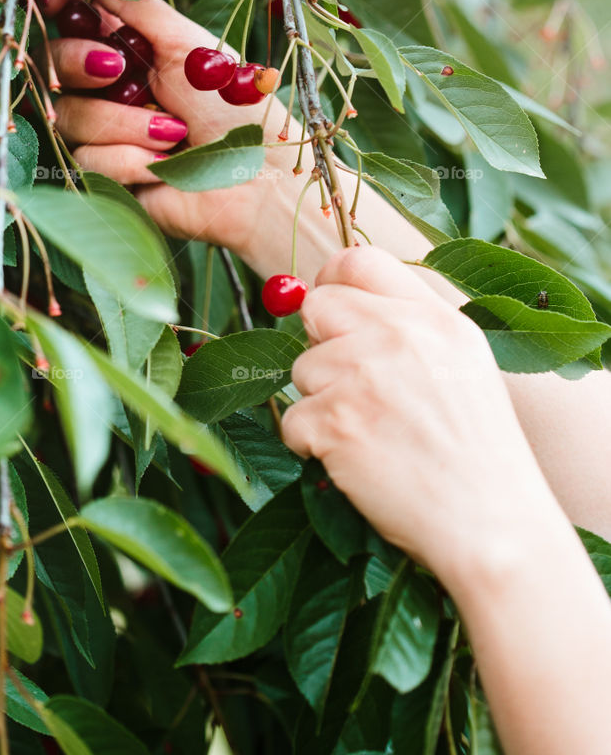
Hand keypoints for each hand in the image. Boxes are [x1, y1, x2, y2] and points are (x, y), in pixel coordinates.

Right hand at [39, 0, 305, 266]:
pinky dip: (129, 160)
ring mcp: (103, 132)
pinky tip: (164, 168)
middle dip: (78, 61)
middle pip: (53, 61)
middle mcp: (109, 87)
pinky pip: (85, 159)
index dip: (60, 3)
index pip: (76, 17)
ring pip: (68, 114)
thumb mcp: (190, 47)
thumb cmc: (237, 112)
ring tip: (174, 134)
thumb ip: (139, 8)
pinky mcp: (103, 176)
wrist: (256, 184)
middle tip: (117, 69)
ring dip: (124, 124)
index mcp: (131, 49)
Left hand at [281, 247, 555, 582]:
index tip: (333, 314)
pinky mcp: (335, 422)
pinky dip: (312, 446)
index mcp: (433, 317)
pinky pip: (293, 420)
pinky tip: (355, 461)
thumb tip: (332, 299)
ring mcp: (362, 377)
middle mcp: (397, 336)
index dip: (332, 282)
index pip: (357, 260)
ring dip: (320, 402)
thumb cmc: (477, 452)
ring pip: (302, 368)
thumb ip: (409, 326)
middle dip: (320, 343)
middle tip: (348, 385)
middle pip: (317, 306)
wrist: (493, 526)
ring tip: (369, 434)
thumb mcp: (464, 364)